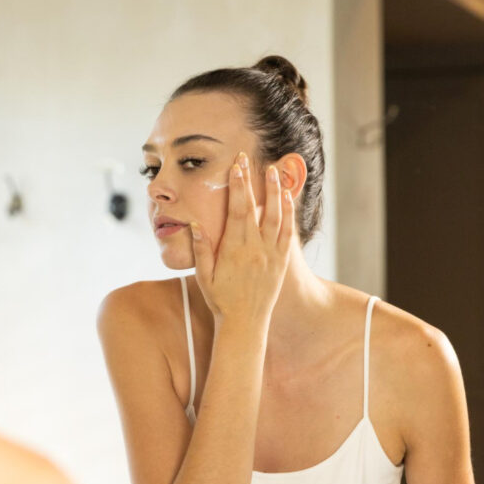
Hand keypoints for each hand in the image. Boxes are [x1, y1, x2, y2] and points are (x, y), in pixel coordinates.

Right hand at [189, 151, 294, 336]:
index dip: (236, 187)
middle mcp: (255, 249)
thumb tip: (195, 223)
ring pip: (276, 216)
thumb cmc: (221, 301)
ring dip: (275, 191)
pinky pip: (287, 233)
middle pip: (254, 208)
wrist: (245, 324)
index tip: (235, 167)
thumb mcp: (204, 277)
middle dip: (251, 181)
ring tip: (274, 170)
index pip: (236, 210)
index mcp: (234, 250)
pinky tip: (287, 198)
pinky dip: (289, 214)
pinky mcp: (281, 261)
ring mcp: (270, 255)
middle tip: (248, 158)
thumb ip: (201, 249)